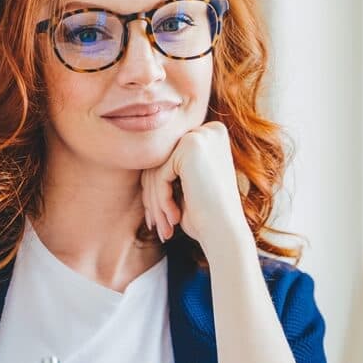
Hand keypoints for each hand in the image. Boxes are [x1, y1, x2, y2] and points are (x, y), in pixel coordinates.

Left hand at [140, 121, 251, 253]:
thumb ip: (169, 164)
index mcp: (213, 136)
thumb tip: (135, 153)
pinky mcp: (192, 146)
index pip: (170, 159)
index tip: (157, 216)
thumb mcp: (187, 185)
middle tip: (156, 224)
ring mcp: (201, 135)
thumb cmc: (207, 215)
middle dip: (154, 195)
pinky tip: (174, 218)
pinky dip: (162, 199)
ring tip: (163, 228)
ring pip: (157, 168)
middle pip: (162, 161)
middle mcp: (210, 130)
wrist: (226, 233)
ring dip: (155, 201)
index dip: (159, 187)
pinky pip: (160, 173)